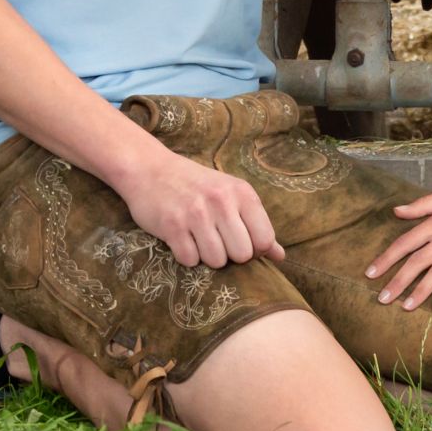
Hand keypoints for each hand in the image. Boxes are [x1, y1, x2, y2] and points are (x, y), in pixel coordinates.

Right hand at [109, 149, 284, 267]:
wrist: (151, 169)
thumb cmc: (197, 186)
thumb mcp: (231, 196)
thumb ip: (257, 225)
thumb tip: (280, 256)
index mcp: (242, 193)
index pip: (264, 240)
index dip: (254, 249)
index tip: (239, 240)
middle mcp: (221, 201)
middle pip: (242, 254)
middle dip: (230, 255)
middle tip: (216, 240)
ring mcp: (196, 213)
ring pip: (217, 261)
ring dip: (207, 257)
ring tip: (198, 238)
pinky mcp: (172, 226)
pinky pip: (190, 260)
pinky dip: (186, 256)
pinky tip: (181, 239)